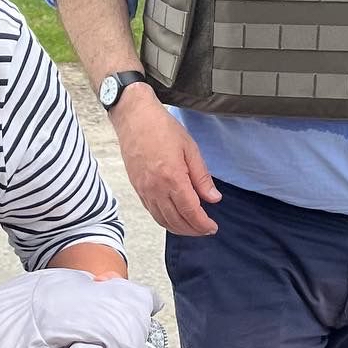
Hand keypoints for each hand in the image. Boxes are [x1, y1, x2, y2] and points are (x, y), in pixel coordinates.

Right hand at [111, 88, 220, 235]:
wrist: (134, 117)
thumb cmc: (162, 128)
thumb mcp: (190, 149)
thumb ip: (202, 177)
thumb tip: (214, 199)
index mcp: (173, 178)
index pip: (191, 212)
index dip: (203, 224)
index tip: (212, 227)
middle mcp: (156, 189)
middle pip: (176, 221)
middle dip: (193, 230)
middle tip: (205, 229)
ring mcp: (144, 190)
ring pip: (162, 220)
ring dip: (179, 229)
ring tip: (192, 227)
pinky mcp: (137, 188)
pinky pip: (152, 212)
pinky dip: (164, 220)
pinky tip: (174, 218)